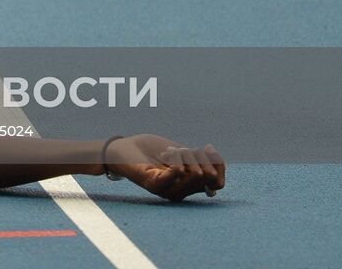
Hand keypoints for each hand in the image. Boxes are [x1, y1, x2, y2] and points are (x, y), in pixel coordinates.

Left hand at [106, 134, 225, 201]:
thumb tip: (218, 159)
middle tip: (179, 150)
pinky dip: (176, 160)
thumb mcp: (182, 152)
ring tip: (168, 151)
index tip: (206, 147)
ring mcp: (169, 191)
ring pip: (195, 174)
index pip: (218, 183)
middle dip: (198, 156)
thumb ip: (200, 159)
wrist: (123, 149)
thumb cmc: (151, 150)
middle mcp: (182, 192)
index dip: (218, 163)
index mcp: (189, 185)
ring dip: (184, 155)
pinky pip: (176, 175)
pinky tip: (167, 155)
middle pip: (208, 176)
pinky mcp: (155, 186)